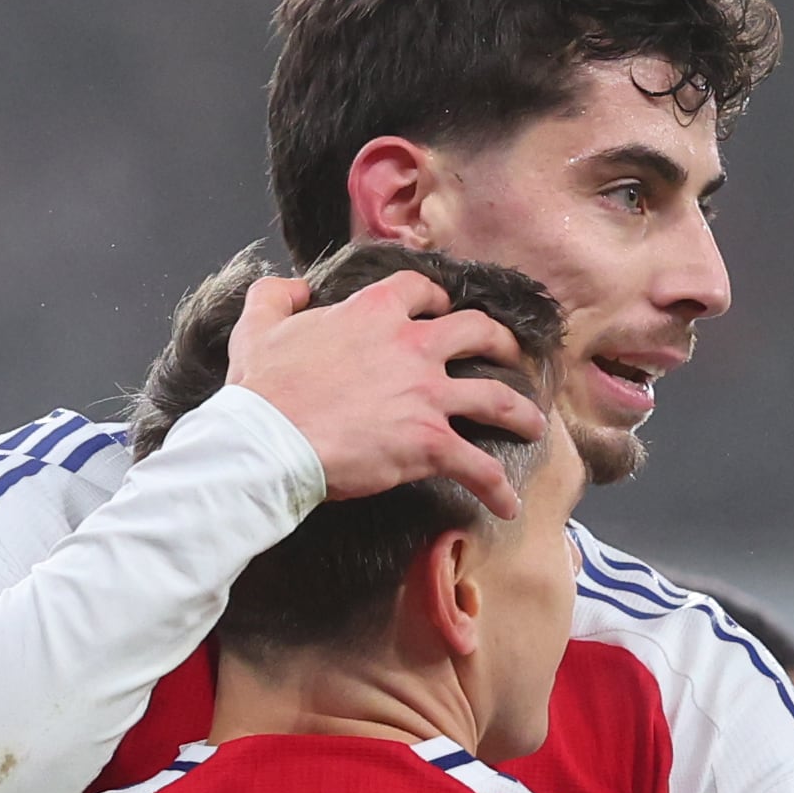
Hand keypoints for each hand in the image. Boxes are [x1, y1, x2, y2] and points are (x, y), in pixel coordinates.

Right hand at [224, 270, 539, 515]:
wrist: (268, 441)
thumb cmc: (263, 388)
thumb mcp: (259, 326)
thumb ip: (277, 296)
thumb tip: (297, 287)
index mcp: (375, 313)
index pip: (420, 289)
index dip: (435, 296)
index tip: (442, 306)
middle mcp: (413, 347)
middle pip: (477, 330)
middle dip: (500, 340)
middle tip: (511, 353)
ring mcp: (428, 396)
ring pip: (496, 397)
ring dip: (521, 413)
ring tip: (534, 426)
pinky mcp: (431, 443)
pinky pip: (479, 468)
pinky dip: (498, 489)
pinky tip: (507, 505)